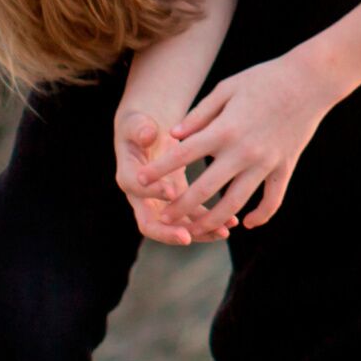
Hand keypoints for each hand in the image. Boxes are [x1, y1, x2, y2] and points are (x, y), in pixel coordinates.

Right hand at [115, 110, 229, 246]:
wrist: (146, 132)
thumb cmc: (140, 125)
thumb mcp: (137, 122)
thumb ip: (140, 128)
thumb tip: (147, 135)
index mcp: (128, 174)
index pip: (136, 189)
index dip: (152, 191)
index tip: (172, 192)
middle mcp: (140, 196)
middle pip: (149, 223)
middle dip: (168, 232)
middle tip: (187, 237)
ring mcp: (158, 204)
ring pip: (174, 227)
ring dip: (197, 232)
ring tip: (222, 231)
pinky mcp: (176, 203)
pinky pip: (191, 219)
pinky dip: (208, 221)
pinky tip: (231, 222)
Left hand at [171, 45, 345, 227]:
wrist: (311, 79)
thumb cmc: (264, 79)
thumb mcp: (226, 89)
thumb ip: (199, 115)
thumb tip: (174, 136)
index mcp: (225, 129)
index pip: (184, 155)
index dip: (160, 170)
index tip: (140, 181)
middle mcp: (244, 151)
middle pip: (206, 188)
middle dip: (180, 207)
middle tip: (163, 218)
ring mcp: (266, 162)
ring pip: (235, 202)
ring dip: (213, 220)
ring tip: (194, 230)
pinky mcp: (285, 166)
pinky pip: (272, 199)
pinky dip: (261, 215)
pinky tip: (246, 223)